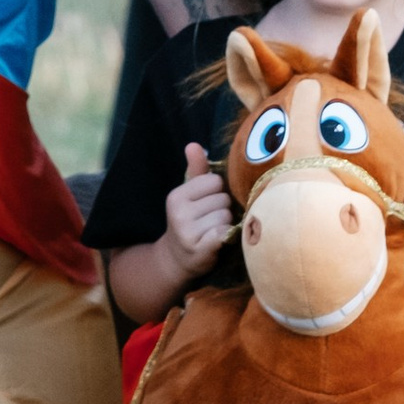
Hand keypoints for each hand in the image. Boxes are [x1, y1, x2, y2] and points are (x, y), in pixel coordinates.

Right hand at [160, 143, 234, 282]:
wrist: (176, 259)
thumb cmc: (188, 221)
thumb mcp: (188, 195)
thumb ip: (196, 170)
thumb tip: (193, 144)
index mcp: (177, 196)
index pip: (215, 181)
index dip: (217, 192)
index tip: (207, 204)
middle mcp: (179, 213)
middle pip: (223, 200)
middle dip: (222, 210)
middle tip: (210, 221)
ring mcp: (188, 232)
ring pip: (227, 217)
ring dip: (225, 225)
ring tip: (213, 231)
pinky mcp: (200, 250)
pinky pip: (225, 233)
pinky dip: (226, 237)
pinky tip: (219, 241)